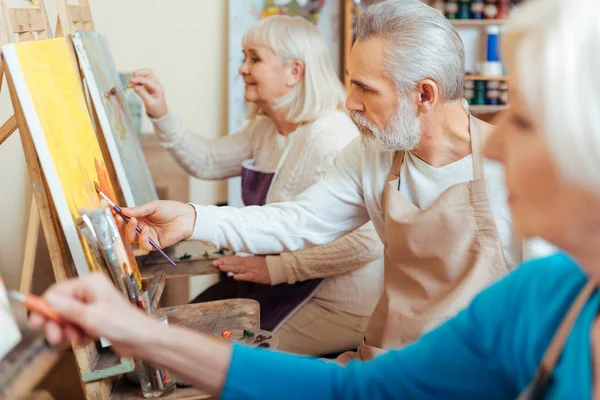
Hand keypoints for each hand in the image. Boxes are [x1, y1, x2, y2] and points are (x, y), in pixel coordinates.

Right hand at [29, 273, 160, 357]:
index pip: (57, 291)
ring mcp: (94, 304)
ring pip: (68, 317)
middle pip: (61, 305)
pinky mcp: (97, 318)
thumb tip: (47, 300)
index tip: (36, 324)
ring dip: (70, 330)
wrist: (143, 340)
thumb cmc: (123, 324)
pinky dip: (80, 334)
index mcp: (90, 283)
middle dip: (57, 322)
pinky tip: (89, 340)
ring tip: (79, 339)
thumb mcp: (90, 317)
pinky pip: (78, 325)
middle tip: (55, 338)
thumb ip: (67, 309)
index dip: (45, 307)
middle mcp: (91, 291)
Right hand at [117, 200, 196, 251]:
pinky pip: (144, 246)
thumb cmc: (171, 209)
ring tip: (135, 221)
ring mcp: (148, 237)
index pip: (124, 219)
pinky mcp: (155, 244)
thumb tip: (122, 210)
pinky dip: (142, 239)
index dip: (117, 216)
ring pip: (131, 239)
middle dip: (120, 224)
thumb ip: (138, 210)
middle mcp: (141, 228)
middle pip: (124, 230)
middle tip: (119, 217)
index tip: (111, 211)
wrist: (186, 217)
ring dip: (130, 231)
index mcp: (140, 218)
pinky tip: (145, 231)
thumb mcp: (153, 206)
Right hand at [129, 69, 167, 118]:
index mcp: (158, 88)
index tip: (130, 80)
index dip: (138, 79)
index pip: (147, 80)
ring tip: (132, 82)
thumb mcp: (149, 103)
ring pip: (146, 74)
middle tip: (132, 79)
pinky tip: (134, 84)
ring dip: (138, 76)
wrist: (160, 113)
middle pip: (148, 72)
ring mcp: (153, 84)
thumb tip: (135, 86)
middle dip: (139, 73)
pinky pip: (143, 79)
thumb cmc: (156, 109)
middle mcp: (156, 84)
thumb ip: (142, 94)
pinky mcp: (149, 85)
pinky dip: (138, 79)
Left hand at [212, 256, 271, 284]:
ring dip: (229, 268)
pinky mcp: (255, 276)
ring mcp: (251, 270)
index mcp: (248, 259)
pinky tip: (234, 276)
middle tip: (214, 263)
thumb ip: (246, 261)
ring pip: (238, 268)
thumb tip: (237, 262)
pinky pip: (246, 276)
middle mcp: (248, 263)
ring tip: (220, 267)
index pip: (234, 259)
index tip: (217, 260)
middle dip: (224, 263)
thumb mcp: (255, 260)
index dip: (225, 260)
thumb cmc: (267, 264)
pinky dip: (240, 276)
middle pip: (234, 262)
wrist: (276, 268)